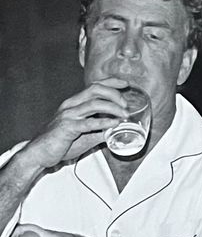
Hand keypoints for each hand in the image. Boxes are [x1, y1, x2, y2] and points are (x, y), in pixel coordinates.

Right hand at [18, 81, 134, 172]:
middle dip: (115, 94)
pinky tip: (115, 123)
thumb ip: (100, 129)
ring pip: (94, 103)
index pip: (94, 86)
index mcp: (74, 103)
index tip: (126, 84)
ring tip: (125, 115)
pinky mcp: (67, 127)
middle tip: (127, 104)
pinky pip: (89, 122)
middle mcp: (70, 105)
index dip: (111, 82)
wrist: (39, 154)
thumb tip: (118, 130)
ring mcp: (68, 115)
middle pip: (96, 89)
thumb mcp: (84, 134)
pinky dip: (105, 122)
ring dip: (114, 107)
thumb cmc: (59, 143)